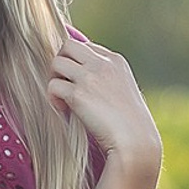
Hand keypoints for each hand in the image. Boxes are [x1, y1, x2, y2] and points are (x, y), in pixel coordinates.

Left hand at [46, 31, 160, 174]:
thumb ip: (106, 80)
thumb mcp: (123, 92)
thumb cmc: (131, 125)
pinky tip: (64, 112)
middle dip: (60, 63)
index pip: (86, 46)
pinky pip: (53, 86)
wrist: (136, 142)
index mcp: (116, 61)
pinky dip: (53, 99)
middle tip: (63, 85)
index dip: (76, 63)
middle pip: (67, 46)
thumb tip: (83, 81)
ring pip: (56, 62)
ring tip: (62, 99)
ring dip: (54, 80)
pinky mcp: (78, 94)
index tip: (78, 82)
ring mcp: (90, 77)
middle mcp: (103, 63)